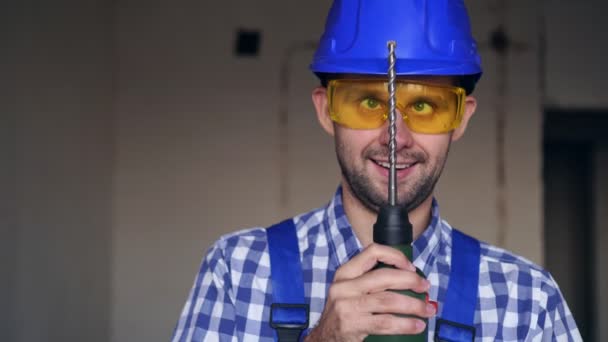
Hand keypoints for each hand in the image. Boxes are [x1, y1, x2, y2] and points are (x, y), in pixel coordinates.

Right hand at [304, 243, 434, 341]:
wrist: (324, 339)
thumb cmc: (344, 313)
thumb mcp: (349, 291)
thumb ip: (369, 281)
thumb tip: (407, 277)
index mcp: (345, 273)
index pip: (372, 252)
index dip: (396, 256)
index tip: (411, 268)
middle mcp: (344, 287)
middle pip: (385, 276)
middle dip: (411, 281)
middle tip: (425, 288)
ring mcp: (347, 306)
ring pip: (389, 300)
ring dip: (414, 305)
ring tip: (428, 310)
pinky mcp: (352, 325)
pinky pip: (386, 322)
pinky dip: (406, 324)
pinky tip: (417, 325)